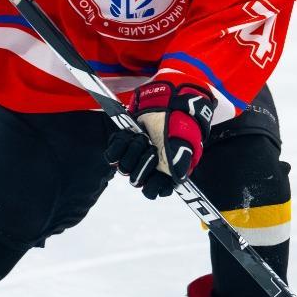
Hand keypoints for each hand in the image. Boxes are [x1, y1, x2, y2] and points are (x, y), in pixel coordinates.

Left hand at [104, 78, 214, 198]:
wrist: (169, 103)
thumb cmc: (180, 125)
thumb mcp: (185, 144)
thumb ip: (182, 163)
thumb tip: (176, 178)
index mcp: (163, 174)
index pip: (151, 192)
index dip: (152, 184)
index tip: (158, 170)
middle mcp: (147, 168)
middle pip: (135, 180)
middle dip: (144, 162)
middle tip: (152, 147)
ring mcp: (133, 157)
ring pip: (124, 168)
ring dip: (134, 151)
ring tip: (143, 137)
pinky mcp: (121, 145)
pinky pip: (111, 154)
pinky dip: (119, 144)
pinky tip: (129, 135)